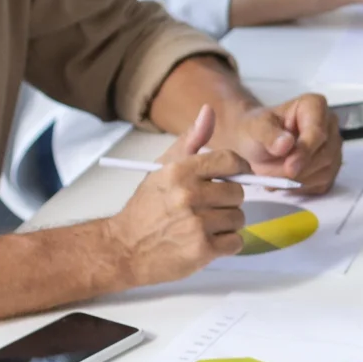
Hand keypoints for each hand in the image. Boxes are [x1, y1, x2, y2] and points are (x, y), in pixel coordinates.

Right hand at [105, 105, 245, 286]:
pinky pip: (236, 242)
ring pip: (238, 218)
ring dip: (227, 224)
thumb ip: (189, 141)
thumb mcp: (161, 169)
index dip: (239, 168)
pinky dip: (226, 244)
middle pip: (238, 192)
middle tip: (209, 207)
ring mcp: (197, 224)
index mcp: (179, 172)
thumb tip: (209, 112)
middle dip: (227, 200)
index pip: (230, 160)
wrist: (123, 249)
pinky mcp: (202, 250)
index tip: (236, 176)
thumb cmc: (146, 207)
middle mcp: (188, 195)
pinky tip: (207, 241)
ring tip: (204, 225)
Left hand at [226, 92, 342, 194]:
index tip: (290, 167)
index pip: (318, 132)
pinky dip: (301, 187)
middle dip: (297, 169)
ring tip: (272, 175)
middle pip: (324, 155)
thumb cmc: (257, 130)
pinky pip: (322, 183)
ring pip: (325, 172)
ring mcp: (333, 148)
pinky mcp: (331, 168)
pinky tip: (284, 179)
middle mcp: (329, 125)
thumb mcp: (255, 128)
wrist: (255, 143)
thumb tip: (286, 144)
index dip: (305, 152)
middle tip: (269, 175)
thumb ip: (268, 134)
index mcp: (314, 106)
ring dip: (297, 180)